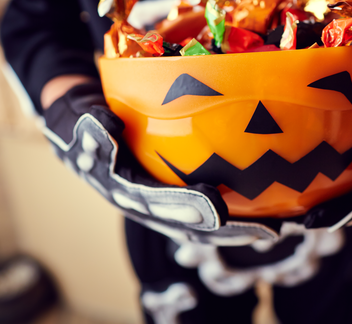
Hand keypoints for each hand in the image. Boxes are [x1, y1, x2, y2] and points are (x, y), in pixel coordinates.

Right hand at [41, 80, 280, 244]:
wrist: (77, 129)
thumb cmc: (80, 121)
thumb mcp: (78, 119)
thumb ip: (90, 127)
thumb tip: (105, 125)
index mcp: (122, 190)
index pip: (158, 202)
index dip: (186, 206)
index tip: (216, 205)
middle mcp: (143, 205)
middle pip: (189, 224)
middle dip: (226, 231)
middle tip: (266, 231)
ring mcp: (159, 204)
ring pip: (201, 225)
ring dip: (236, 229)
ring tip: (274, 229)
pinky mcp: (171, 196)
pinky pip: (204, 211)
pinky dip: (232, 216)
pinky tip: (263, 212)